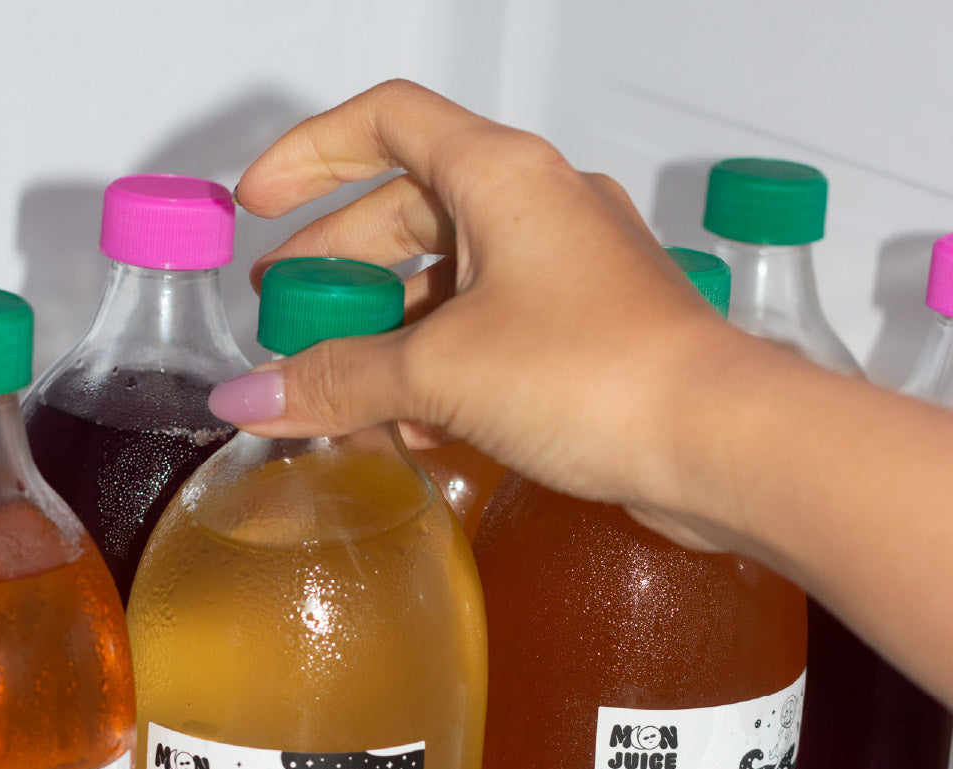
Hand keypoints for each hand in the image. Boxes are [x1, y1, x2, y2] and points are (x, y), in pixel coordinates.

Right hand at [209, 79, 738, 548]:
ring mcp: (570, 273)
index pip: (386, 122)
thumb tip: (253, 397)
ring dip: (390, 330)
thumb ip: (339, 379)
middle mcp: (541, 209)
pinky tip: (410, 422)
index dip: (311, 154)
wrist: (716, 444)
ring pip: (454, 282)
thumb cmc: (601, 374)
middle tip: (288, 311)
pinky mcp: (589, 336)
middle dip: (341, 263)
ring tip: (338, 383)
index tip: (260, 202)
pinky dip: (443, 367)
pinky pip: (494, 333)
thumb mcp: (441, 371)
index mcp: (504, 176)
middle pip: (412, 209)